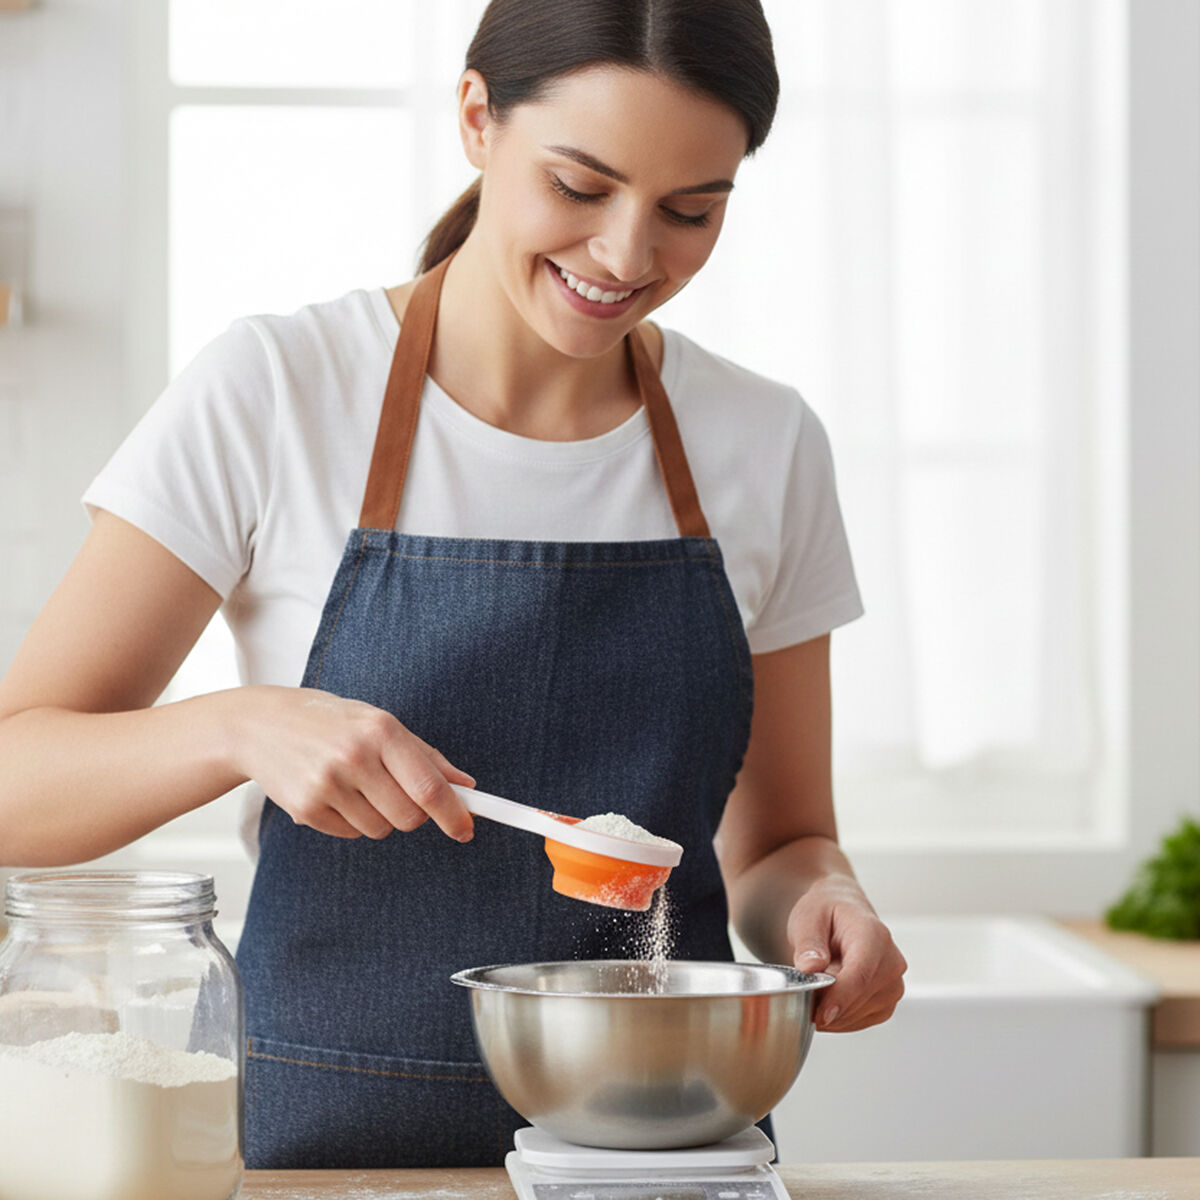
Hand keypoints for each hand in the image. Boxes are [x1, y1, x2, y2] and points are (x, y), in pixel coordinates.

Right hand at [227, 685, 475, 841]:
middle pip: (409, 817)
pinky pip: (351, 834)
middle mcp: (354, 757)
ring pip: (381, 829)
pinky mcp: (306, 809)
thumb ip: (426, 756)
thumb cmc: (331, 722)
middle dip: (412, 814)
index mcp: (381, 730)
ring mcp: (327, 785)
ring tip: (356, 785)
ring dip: (379, 816)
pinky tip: (334, 793)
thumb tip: (466, 786)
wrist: (261, 725)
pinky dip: (352, 821)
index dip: (454, 814)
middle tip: (395, 791)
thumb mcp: (380, 723)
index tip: (466, 829)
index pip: (428, 786)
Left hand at [787, 876, 906, 1031]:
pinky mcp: (888, 1000)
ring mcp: (893, 983)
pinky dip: (841, 1019)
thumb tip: (810, 967)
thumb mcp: (808, 917)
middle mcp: (891, 960)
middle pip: (861, 998)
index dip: (839, 998)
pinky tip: (825, 1004)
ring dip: (833, 1014)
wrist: (842, 912)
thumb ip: (808, 943)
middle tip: (801, 999)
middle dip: (828, 1006)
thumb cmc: (826, 912)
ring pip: (862, 1014)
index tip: (819, 1015)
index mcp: (874, 934)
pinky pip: (863, 1021)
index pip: (860, 975)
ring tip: (812, 994)